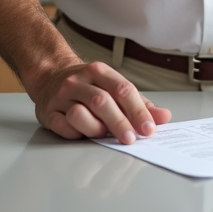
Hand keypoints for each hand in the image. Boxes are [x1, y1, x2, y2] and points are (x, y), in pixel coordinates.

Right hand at [29, 60, 171, 142]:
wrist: (50, 76)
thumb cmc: (89, 86)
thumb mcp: (114, 87)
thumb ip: (140, 104)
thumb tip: (164, 117)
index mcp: (100, 72)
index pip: (123, 90)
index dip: (137, 111)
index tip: (148, 129)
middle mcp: (79, 81)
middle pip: (102, 102)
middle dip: (119, 123)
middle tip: (130, 139)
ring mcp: (62, 96)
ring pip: (79, 114)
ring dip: (95, 129)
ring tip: (101, 133)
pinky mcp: (48, 112)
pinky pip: (63, 127)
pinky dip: (75, 134)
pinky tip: (82, 134)